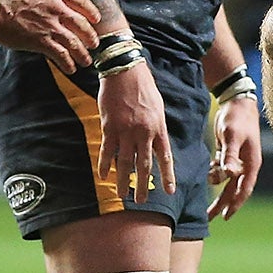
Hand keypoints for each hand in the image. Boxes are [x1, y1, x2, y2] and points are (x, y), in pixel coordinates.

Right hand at [0, 0, 98, 69]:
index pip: (82, 2)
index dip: (91, 13)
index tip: (96, 20)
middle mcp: (56, 8)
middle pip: (82, 25)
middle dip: (90, 37)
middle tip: (94, 45)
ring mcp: (50, 25)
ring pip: (74, 43)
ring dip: (82, 54)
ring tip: (86, 61)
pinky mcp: (40, 41)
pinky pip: (60, 54)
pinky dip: (68, 63)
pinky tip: (71, 68)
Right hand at [97, 60, 173, 205]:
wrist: (125, 71)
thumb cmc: (143, 88)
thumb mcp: (158, 109)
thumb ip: (156, 129)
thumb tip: (156, 147)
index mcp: (159, 128)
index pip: (164, 158)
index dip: (167, 176)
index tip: (169, 191)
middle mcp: (144, 133)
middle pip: (144, 165)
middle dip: (143, 185)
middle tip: (140, 201)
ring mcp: (126, 131)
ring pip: (125, 162)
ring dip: (123, 180)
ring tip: (122, 195)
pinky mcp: (109, 126)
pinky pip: (107, 150)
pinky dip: (105, 164)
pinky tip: (103, 176)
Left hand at [208, 95, 261, 219]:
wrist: (237, 102)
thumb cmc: (237, 119)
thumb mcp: (232, 137)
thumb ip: (230, 156)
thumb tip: (230, 175)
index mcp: (251, 163)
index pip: (244, 189)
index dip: (235, 203)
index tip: (225, 216)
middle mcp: (246, 165)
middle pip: (233, 189)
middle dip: (222, 203)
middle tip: (209, 217)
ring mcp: (238, 159)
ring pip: (227, 181)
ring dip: (216, 186)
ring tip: (205, 193)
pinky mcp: (229, 153)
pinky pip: (222, 170)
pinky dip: (215, 173)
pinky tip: (209, 172)